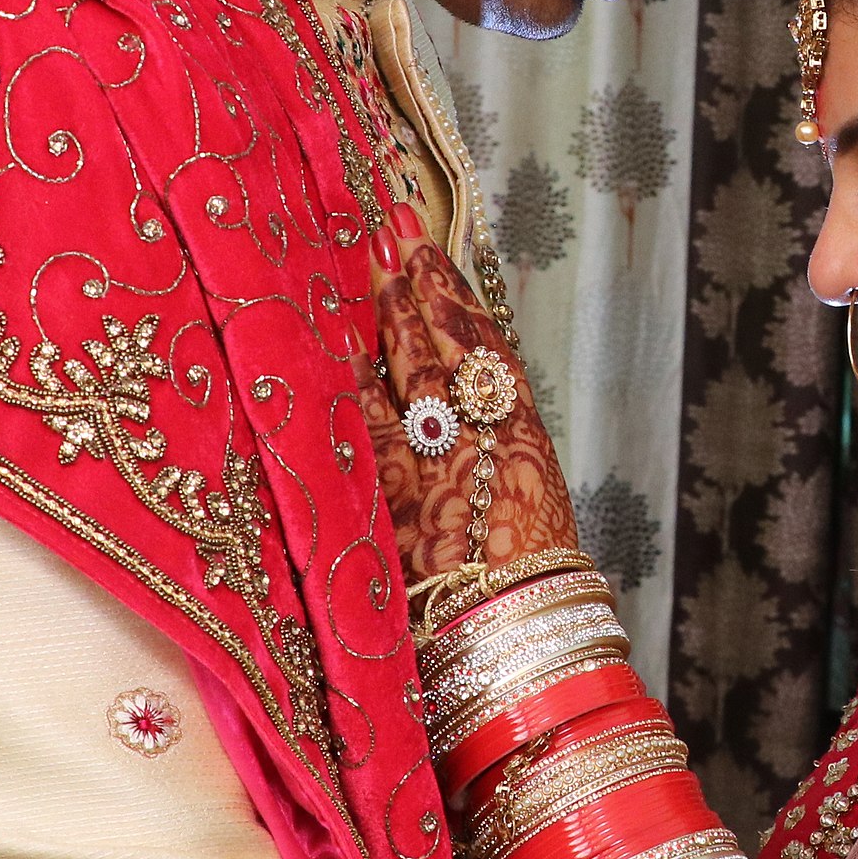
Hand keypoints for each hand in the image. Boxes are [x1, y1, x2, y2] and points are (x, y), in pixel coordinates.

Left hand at [364, 202, 577, 582]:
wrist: (511, 637)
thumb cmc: (523, 574)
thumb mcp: (526, 492)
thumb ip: (491, 437)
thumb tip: (453, 395)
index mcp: (520, 434)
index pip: (479, 343)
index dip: (450, 290)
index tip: (426, 243)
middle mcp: (475, 435)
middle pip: (436, 341)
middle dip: (410, 280)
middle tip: (385, 221)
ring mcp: (428, 459)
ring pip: (401, 370)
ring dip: (381, 312)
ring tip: (363, 256)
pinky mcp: (385, 492)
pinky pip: (363, 420)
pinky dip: (350, 376)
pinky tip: (331, 338)